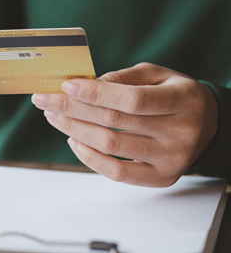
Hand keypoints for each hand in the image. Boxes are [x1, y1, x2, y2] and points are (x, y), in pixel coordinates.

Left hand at [30, 63, 218, 186]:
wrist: (207, 124)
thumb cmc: (174, 94)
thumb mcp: (157, 74)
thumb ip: (123, 78)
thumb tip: (85, 85)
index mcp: (183, 100)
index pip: (133, 100)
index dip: (95, 93)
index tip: (66, 86)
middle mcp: (181, 132)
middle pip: (115, 122)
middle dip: (72, 109)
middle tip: (45, 100)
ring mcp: (172, 159)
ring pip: (111, 147)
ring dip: (74, 130)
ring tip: (54, 117)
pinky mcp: (162, 178)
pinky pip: (117, 173)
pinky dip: (89, 157)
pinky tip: (73, 141)